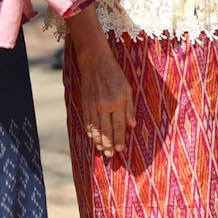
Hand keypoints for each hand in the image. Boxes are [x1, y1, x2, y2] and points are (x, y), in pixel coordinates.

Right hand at [72, 35, 132, 158]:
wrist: (95, 62)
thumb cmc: (115, 74)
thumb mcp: (127, 88)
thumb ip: (130, 108)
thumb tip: (132, 125)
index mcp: (116, 101)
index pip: (119, 125)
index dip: (119, 139)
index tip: (121, 149)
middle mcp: (104, 106)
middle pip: (106, 130)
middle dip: (108, 144)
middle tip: (110, 155)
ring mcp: (92, 105)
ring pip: (95, 128)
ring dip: (98, 141)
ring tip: (102, 150)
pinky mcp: (85, 104)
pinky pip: (87, 122)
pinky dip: (89, 132)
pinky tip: (92, 138)